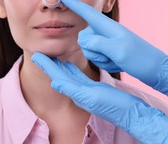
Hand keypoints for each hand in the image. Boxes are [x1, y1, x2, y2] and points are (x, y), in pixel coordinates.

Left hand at [32, 52, 167, 143]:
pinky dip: (72, 70)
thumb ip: (73, 90)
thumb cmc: (114, 106)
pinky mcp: (94, 88)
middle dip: (50, 65)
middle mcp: (79, 92)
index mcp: (77, 93)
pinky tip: (69, 65)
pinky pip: (79, 76)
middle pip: (60, 75)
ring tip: (51, 57)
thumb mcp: (92, 97)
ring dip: (59, 66)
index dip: (47, 66)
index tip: (36, 56)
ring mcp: (86, 90)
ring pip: (68, 75)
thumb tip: (55, 82)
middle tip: (39, 54)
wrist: (132, 113)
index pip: (57, 77)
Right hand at [56, 0, 167, 104]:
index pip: (85, 11)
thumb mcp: (118, 50)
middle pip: (84, 37)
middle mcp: (106, 32)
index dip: (71, 1)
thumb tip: (83, 40)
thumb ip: (97, 43)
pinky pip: (97, 58)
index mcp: (108, 26)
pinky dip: (106, 63)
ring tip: (116, 60)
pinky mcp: (110, 52)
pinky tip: (118, 64)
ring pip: (89, 49)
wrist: (157, 71)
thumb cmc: (140, 59)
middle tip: (111, 55)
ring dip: (100, 59)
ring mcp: (108, 42)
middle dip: (92, 49)